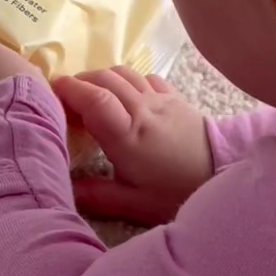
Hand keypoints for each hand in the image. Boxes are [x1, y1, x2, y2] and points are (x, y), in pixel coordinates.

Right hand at [51, 67, 211, 225]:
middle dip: (79, 81)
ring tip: (90, 94)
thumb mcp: (134, 203)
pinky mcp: (176, 97)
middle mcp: (142, 108)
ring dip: (101, 77)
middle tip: (64, 97)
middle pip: (104, 78)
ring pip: (123, 72)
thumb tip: (65, 189)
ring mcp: (160, 99)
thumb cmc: (176, 193)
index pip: (93, 98)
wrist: (224, 177)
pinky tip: (124, 94)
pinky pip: (145, 76)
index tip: (50, 93)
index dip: (69, 90)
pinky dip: (127, 78)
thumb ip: (97, 195)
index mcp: (127, 134)